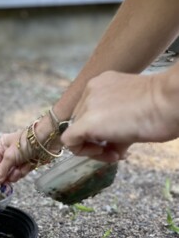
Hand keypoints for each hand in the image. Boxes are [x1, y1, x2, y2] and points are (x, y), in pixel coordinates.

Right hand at [0, 129, 33, 185]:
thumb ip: (1, 171)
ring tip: (19, 170)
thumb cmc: (25, 143)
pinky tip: (27, 166)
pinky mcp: (28, 163)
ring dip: (15, 174)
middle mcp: (9, 152)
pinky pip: (22, 172)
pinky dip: (23, 171)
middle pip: (3, 169)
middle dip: (5, 175)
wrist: (46, 140)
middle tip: (4, 184)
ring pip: (13, 173)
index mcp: (2, 146)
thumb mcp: (9, 156)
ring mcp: (19, 158)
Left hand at [60, 68, 178, 161]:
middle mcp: (90, 90)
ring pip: (75, 133)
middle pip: (81, 123)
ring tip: (115, 153)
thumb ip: (117, 127)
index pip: (89, 112)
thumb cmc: (162, 108)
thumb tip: (113, 146)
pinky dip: (83, 152)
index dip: (101, 131)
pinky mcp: (86, 121)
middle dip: (98, 141)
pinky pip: (70, 141)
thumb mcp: (134, 113)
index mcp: (102, 84)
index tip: (118, 139)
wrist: (170, 102)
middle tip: (117, 151)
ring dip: (94, 149)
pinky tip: (104, 152)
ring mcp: (87, 104)